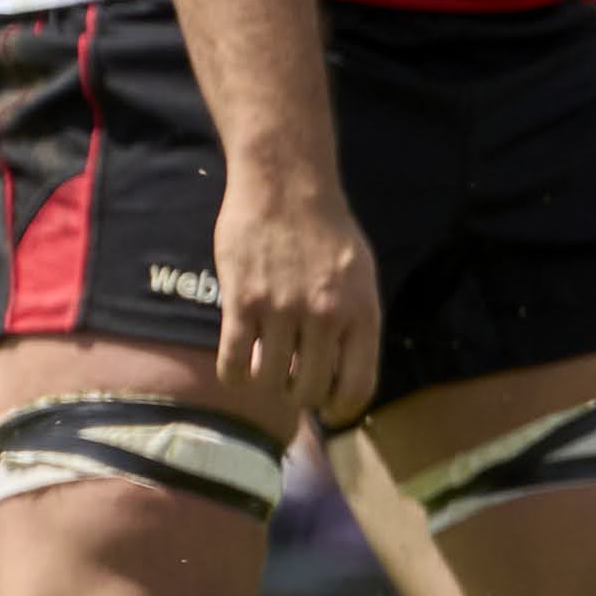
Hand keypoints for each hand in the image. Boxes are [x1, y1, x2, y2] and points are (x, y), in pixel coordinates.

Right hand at [212, 165, 381, 428]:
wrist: (286, 185)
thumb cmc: (327, 231)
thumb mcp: (361, 276)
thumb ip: (355, 322)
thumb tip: (344, 372)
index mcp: (361, 312)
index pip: (357, 386)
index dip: (341, 409)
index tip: (329, 410)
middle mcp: (325, 316)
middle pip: (309, 390)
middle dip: (300, 396)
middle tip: (291, 384)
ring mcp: (282, 310)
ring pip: (270, 381)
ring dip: (266, 384)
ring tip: (266, 369)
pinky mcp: (242, 301)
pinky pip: (234, 363)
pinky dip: (234, 374)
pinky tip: (237, 366)